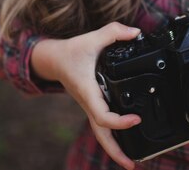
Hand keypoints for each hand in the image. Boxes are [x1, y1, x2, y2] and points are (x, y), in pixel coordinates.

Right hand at [31, 23, 141, 168]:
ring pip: (101, 132)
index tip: (136, 118)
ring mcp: (90, 106)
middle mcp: (89, 103)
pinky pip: (102, 124)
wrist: (53, 59)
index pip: (102, 115)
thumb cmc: (71, 52)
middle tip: (132, 165)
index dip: (119, 121)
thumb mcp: (91, 38)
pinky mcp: (92, 105)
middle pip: (101, 134)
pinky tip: (126, 139)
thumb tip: (135, 32)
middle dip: (115, 152)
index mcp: (88, 92)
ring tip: (132, 162)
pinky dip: (113, 134)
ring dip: (114, 148)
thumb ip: (113, 32)